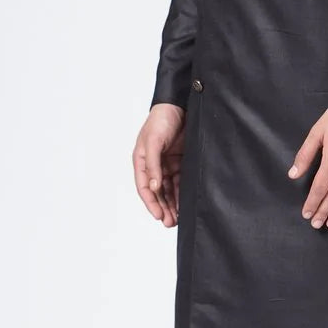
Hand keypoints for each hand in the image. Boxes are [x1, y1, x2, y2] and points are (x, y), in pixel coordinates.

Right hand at [134, 103, 186, 225]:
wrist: (179, 105)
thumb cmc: (161, 120)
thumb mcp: (154, 141)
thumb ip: (153, 164)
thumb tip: (154, 187)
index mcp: (142, 161)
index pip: (145, 187)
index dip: (151, 203)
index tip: (158, 216)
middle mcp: (154, 165)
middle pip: (158, 192)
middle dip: (162, 208)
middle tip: (169, 223)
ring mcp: (167, 164)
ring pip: (169, 190)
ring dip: (172, 204)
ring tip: (177, 218)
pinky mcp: (180, 162)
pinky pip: (180, 182)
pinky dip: (182, 193)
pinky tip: (185, 204)